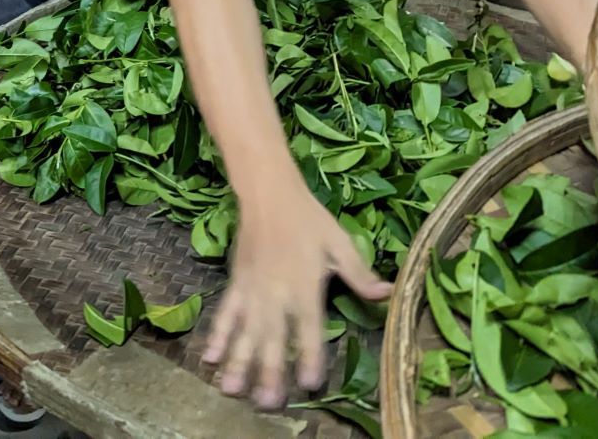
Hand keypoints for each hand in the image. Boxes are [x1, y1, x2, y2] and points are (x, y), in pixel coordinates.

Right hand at [202, 181, 389, 408]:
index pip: (309, 327)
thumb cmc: (308, 218)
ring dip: (238, 362)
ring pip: (245, 332)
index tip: (309, 382)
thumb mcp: (340, 242)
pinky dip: (218, 336)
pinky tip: (210, 358)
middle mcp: (277, 293)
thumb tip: (388, 294)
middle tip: (268, 403)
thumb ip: (360, 273)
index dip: (309, 355)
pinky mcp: (237, 284)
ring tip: (232, 391)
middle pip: (272, 338)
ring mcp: (253, 291)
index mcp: (305, 285)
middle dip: (269, 371)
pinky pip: (226, 314)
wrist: (268, 193)